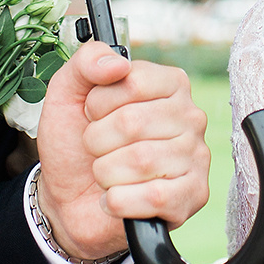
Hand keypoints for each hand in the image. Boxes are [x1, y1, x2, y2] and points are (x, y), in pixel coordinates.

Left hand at [33, 42, 210, 262]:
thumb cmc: (75, 143)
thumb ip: (87, 62)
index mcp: (169, 84)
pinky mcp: (193, 195)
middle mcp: (190, 117)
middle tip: (96, 149)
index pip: (133, 81)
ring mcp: (196, 157)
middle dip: (97, 141)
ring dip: (105, 172)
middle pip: (133, 122)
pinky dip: (119, 201)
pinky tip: (116, 198)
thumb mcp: (67, 94)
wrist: (69, 198)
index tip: (93, 115)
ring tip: (106, 174)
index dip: (99, 103)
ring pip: (141, 161)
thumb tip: (118, 63)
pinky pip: (153, 197)